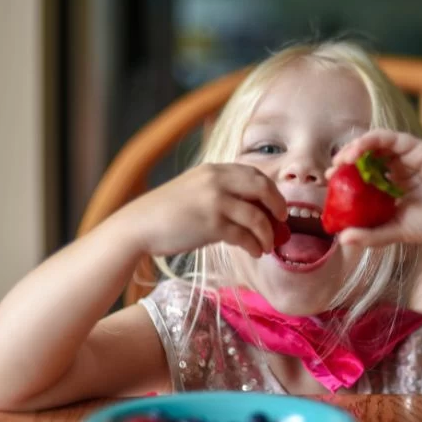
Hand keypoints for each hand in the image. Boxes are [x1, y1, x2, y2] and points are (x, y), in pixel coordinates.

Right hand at [115, 163, 286, 257]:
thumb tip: (256, 209)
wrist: (139, 226)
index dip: (272, 191)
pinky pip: (244, 235)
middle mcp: (217, 180)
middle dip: (278, 207)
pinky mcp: (211, 224)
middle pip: (263, 188)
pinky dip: (254, 245)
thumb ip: (223, 192)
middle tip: (282, 222)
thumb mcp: (196, 190)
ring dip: (268, 234)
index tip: (278, 206)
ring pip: (257, 216)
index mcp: (214, 169)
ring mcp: (214, 201)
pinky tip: (255, 251)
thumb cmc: (168, 213)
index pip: (255, 174)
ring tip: (268, 245)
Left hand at [327, 130, 421, 246]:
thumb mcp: (395, 231)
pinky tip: (357, 152)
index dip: (344, 178)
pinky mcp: (416, 147)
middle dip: (345, 162)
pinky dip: (369, 141)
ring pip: (374, 144)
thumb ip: (370, 235)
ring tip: (342, 160)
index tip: (328, 184)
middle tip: (330, 172)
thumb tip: (342, 239)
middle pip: (365, 158)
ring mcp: (406, 157)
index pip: (362, 177)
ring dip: (354, 149)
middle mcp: (397, 169)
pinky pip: (388, 138)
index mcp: (391, 187)